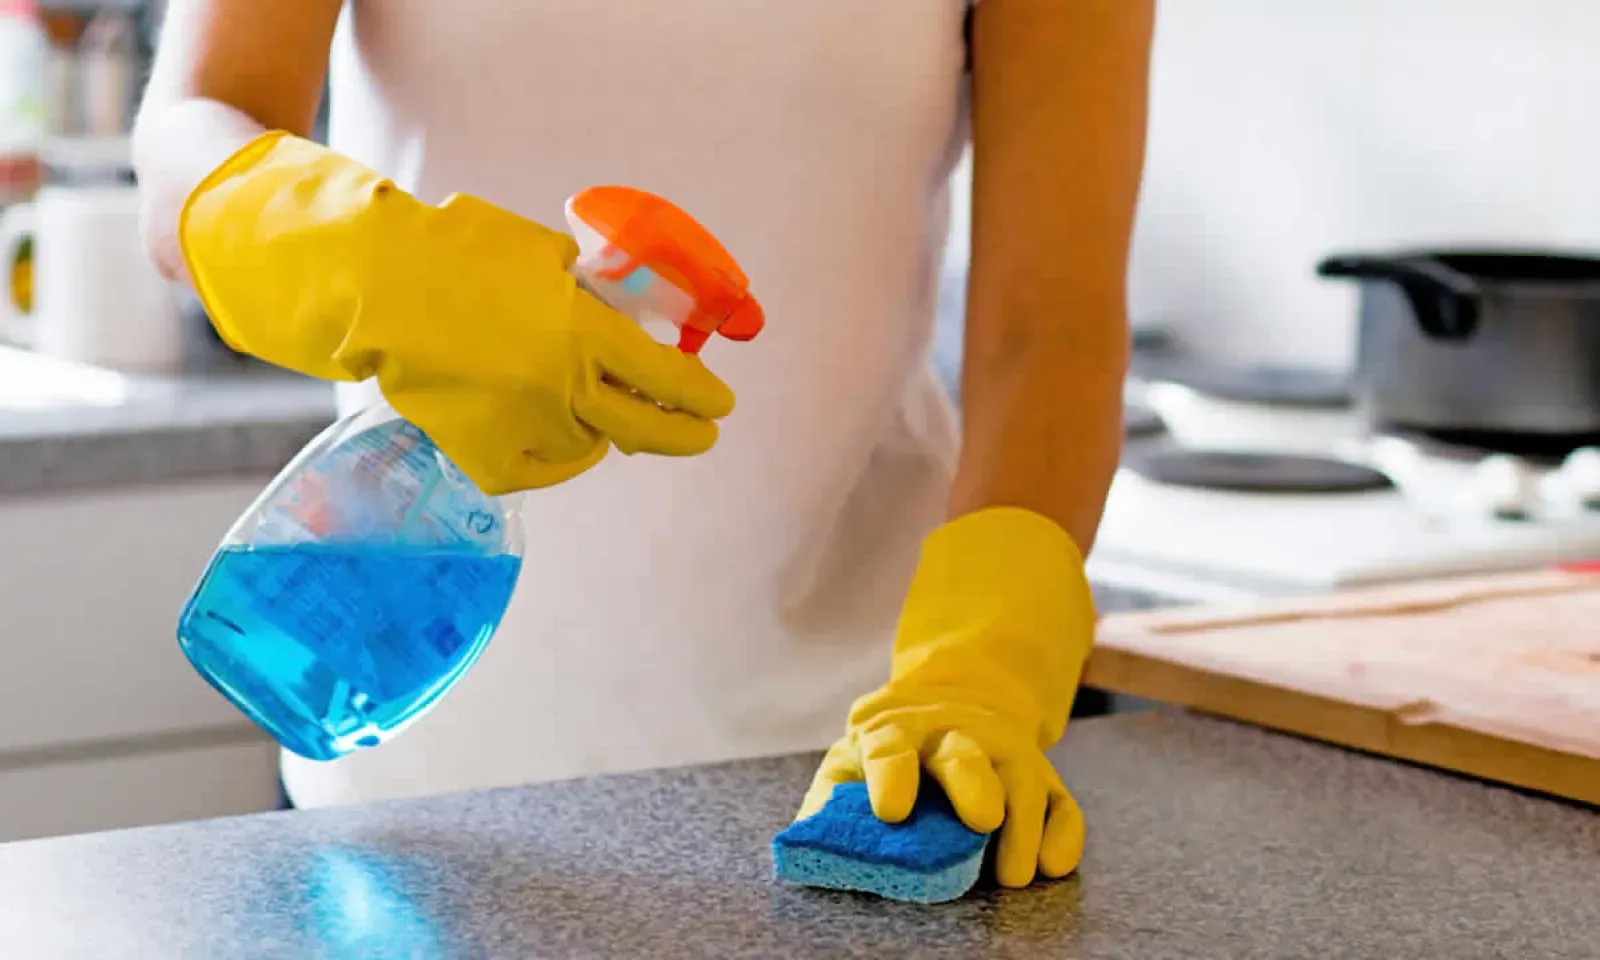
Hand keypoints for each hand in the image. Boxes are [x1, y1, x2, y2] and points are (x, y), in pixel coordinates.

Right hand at [180, 132, 734, 493]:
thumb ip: (594, 293)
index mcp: (583, 331)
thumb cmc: (459, 254)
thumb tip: (633, 321)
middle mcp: (563, 387)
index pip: (668, 376)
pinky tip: (543, 430)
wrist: (375, 290)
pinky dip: (549, 454)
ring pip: (588, 447)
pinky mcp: (487, 458)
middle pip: (647, 429)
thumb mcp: (546, 255)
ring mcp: (525, 427)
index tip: (720, 404)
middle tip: (702, 434)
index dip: (702, 394)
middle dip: (684, 434)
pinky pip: (540, 468)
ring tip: (582, 405)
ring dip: (598, 430)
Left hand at [798, 507, 1095, 887]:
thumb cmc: (890, 750)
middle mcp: (953, 735)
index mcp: (895, 731)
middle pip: (964, 752)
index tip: (891, 811)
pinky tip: (1052, 865)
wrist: (952, 701)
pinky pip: (1061, 800)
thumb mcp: (851, 761)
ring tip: (1012, 874)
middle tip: (981, 819)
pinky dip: (1062, 832)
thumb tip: (806, 843)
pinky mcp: (1041, 774)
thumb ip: (830, 800)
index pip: (889, 747)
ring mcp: (1003, 751)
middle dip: (973, 783)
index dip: (891, 775)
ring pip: (1021, 779)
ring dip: (1022, 825)